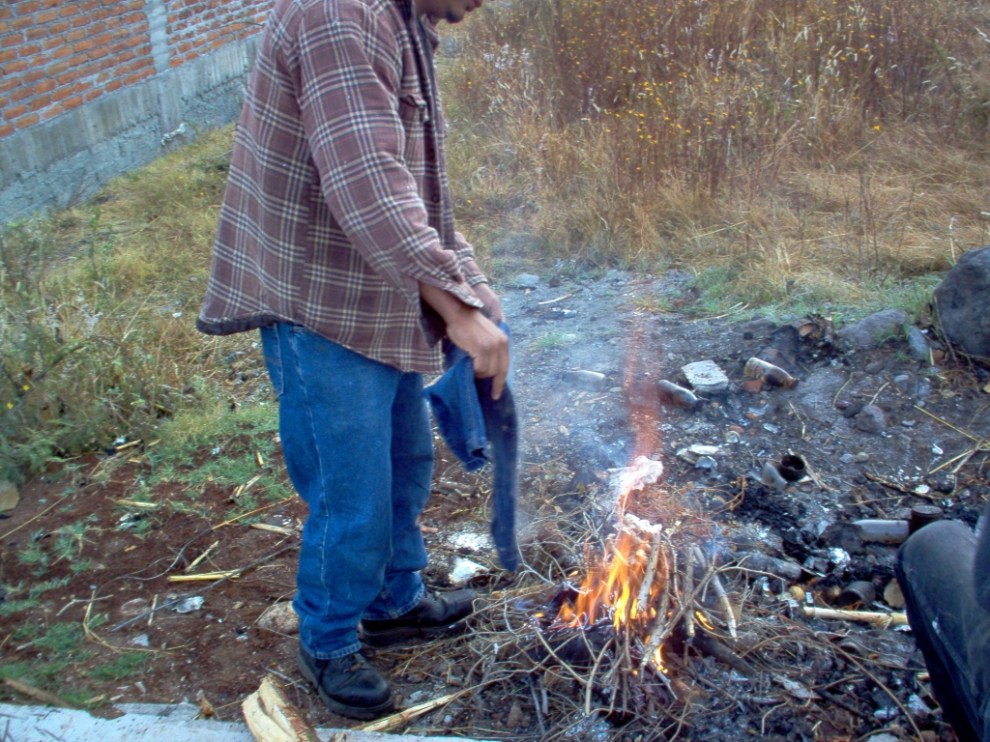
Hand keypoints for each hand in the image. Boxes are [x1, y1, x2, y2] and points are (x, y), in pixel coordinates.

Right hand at [419, 282, 509, 398]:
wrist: (459, 313)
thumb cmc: (467, 326)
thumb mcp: (486, 338)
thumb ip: (490, 351)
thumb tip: (488, 372)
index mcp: (504, 341)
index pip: (505, 367)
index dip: (500, 382)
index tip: (496, 394)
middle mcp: (501, 344)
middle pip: (497, 372)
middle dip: (488, 379)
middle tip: (479, 381)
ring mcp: (492, 346)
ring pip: (488, 372)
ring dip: (478, 372)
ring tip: (470, 364)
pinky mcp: (483, 348)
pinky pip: (480, 368)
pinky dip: (474, 370)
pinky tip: (468, 362)